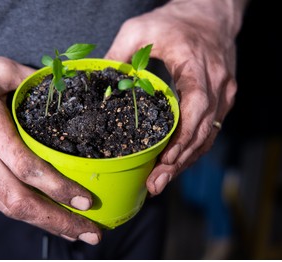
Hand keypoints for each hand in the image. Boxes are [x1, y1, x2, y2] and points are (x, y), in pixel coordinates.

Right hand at [0, 33, 100, 244]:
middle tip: (90, 233)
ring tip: (71, 229)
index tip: (86, 201)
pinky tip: (39, 209)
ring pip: (5, 207)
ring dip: (41, 221)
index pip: (26, 169)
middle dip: (57, 222)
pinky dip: (19, 208)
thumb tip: (62, 90)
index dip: (58, 189)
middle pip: (17, 202)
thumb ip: (31, 81)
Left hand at [105, 0, 246, 194]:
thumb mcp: (140, 28)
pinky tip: (174, 164)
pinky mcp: (221, 100)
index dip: (182, 137)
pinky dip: (191, 149)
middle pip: (202, 131)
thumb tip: (99, 81)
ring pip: (208, 137)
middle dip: (178, 161)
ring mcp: (223, 94)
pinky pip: (209, 130)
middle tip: (155, 184)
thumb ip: (119, 53)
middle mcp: (217, 84)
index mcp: (197, 66)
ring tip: (160, 181)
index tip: (164, 159)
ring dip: (185, 162)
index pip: (197, 106)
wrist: (210, 14)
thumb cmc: (175, 21)